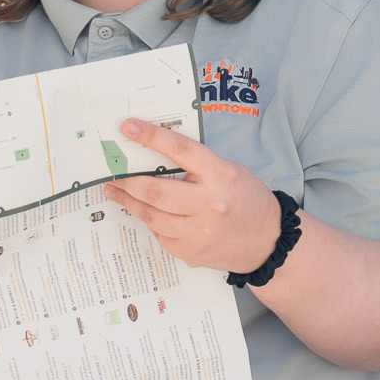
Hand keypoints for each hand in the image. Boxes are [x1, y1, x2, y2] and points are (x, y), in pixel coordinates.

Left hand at [103, 118, 283, 276]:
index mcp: (221, 176)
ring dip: (129, 202)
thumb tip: (154, 157)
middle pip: (155, 191)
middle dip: (128, 181)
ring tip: (115, 192)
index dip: (151, 137)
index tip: (127, 127)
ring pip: (151, 216)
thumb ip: (197, 165)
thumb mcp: (229, 171)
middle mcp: (208, 205)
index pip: (181, 151)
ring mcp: (198, 233)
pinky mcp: (190, 252)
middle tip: (112, 174)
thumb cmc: (247, 199)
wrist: (267, 241)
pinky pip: (160, 234)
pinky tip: (144, 213)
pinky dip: (150, 221)